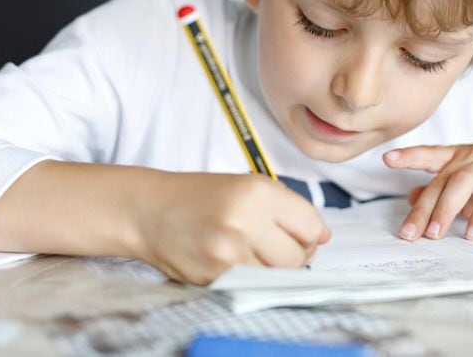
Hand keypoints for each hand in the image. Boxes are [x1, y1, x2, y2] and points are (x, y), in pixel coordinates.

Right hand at [133, 172, 329, 284]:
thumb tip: (323, 237)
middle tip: (274, 246)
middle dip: (293, 255)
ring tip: (251, 252)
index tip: (299, 234)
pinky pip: (253, 285)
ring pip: (277, 276)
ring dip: (272, 269)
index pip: (311, 225)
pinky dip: (251, 278)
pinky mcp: (215, 275)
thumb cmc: (202, 197)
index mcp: (258, 191)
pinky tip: (235, 261)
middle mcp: (245, 220)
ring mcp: (229, 251)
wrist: (150, 210)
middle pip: (298, 256)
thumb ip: (288, 209)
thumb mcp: (247, 186)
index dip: (310, 233)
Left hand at [383, 144, 472, 241]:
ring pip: (463, 182)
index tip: (386, 159)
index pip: (432, 154)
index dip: (409, 155)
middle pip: (442, 179)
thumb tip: (412, 198)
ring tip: (435, 235)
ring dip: (446, 211)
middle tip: (409, 234)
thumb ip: (447, 196)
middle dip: (423, 209)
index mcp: (465, 156)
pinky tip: (471, 234)